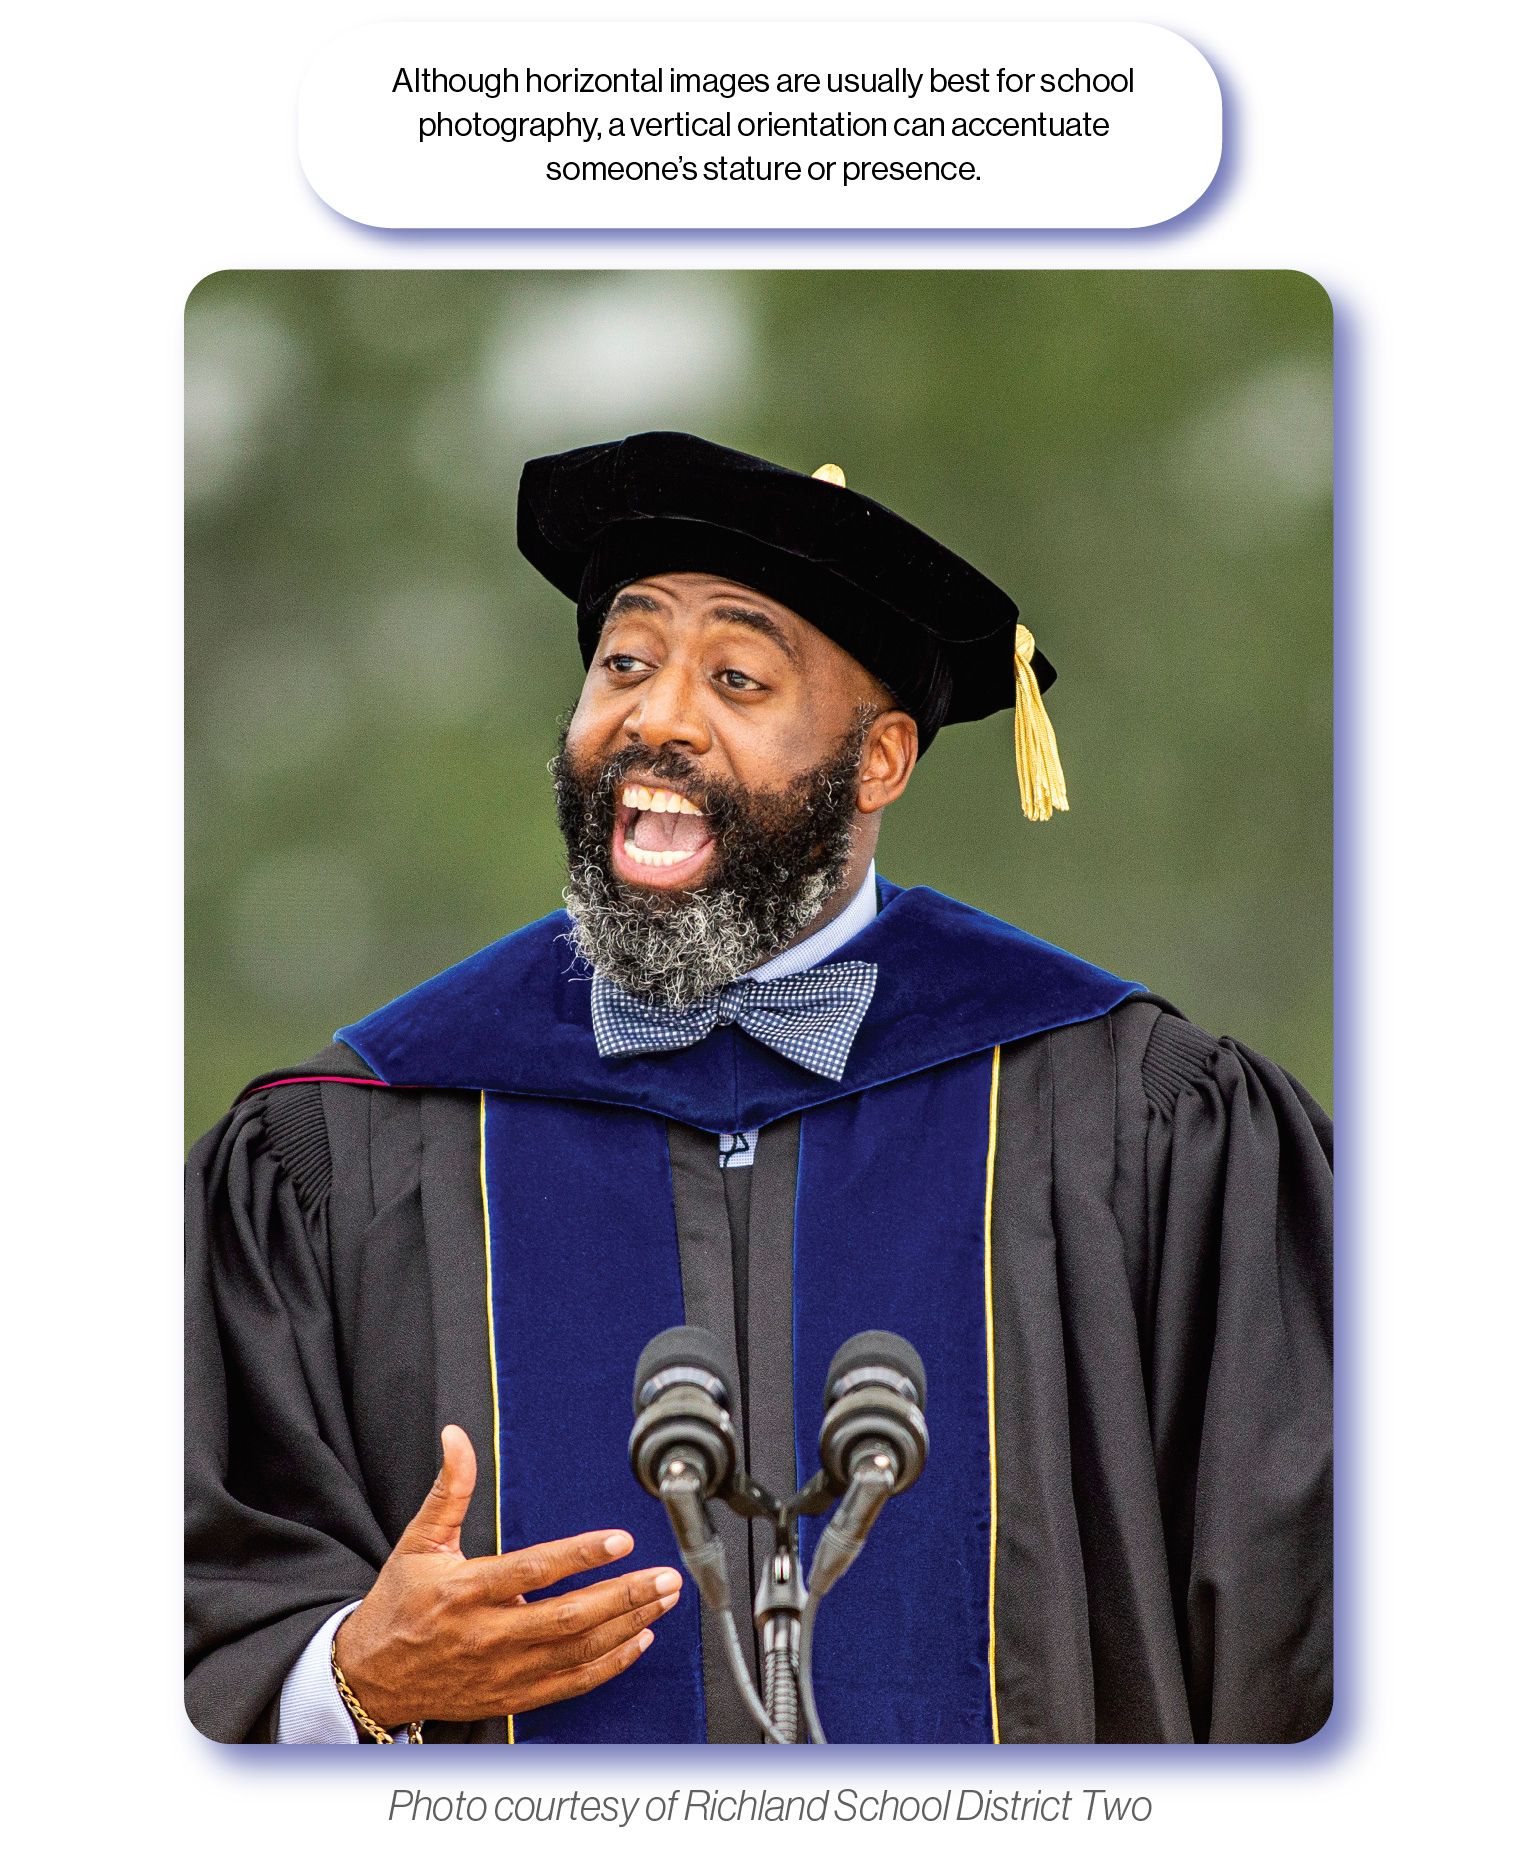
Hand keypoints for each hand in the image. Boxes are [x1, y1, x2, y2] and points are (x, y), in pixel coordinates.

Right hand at [332, 1425, 680, 1727]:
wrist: (372, 1676)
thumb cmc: (400, 1603)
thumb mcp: (419, 1540)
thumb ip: (449, 1488)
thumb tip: (456, 1436)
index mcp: (464, 1591)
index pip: (532, 1571)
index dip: (580, 1555)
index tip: (621, 1539)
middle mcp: (487, 1636)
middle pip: (567, 1618)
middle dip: (624, 1596)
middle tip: (666, 1576)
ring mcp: (502, 1671)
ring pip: (576, 1652)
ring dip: (627, 1625)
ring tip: (662, 1600)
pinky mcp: (512, 1697)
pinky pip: (570, 1684)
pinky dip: (609, 1665)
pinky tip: (638, 1640)